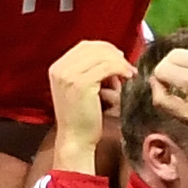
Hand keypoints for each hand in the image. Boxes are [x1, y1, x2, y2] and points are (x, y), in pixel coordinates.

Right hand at [44, 38, 135, 169]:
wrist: (75, 140)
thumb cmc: (83, 119)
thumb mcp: (81, 89)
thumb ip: (89, 71)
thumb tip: (113, 57)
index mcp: (58, 68)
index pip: (84, 46)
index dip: (105, 48)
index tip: (119, 57)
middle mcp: (60, 68)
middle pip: (93, 47)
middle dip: (114, 54)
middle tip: (127, 65)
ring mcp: (69, 75)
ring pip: (102, 55)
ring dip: (120, 62)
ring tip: (129, 73)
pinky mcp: (81, 83)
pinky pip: (107, 66)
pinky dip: (121, 68)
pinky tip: (128, 76)